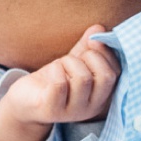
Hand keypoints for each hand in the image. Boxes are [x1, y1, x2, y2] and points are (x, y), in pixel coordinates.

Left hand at [0, 26, 120, 140]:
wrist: (24, 101)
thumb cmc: (52, 80)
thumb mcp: (73, 62)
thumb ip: (87, 47)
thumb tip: (98, 28)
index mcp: (101, 96)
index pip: (116, 72)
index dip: (105, 51)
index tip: (91, 41)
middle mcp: (91, 108)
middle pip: (106, 77)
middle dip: (90, 57)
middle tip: (74, 57)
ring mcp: (72, 112)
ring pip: (83, 79)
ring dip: (68, 63)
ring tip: (59, 66)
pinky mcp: (52, 111)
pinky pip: (60, 84)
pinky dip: (55, 71)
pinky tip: (49, 74)